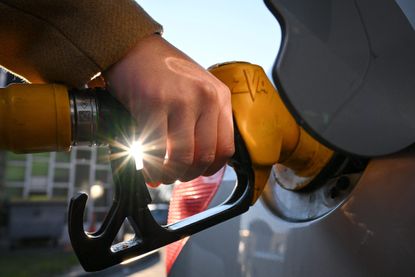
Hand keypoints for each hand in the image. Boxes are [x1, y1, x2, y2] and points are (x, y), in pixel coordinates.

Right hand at [104, 34, 233, 183]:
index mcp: (220, 96)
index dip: (210, 168)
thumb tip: (201, 161)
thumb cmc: (164, 72)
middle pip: (205, 157)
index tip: (197, 172)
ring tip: (161, 174)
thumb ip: (205, 119)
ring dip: (170, 174)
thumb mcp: (197, 89)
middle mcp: (206, 97)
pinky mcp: (154, 103)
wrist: (133, 47)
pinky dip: (152, 167)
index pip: (226, 148)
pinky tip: (147, 168)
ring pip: (183, 158)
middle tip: (175, 175)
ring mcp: (181, 100)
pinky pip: (157, 150)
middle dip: (188, 175)